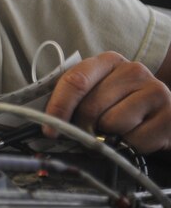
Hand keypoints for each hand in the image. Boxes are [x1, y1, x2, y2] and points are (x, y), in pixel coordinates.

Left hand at [43, 51, 170, 152]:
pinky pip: (135, 141)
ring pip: (112, 124)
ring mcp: (156, 91)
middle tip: (89, 135)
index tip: (49, 130)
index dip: (58, 107)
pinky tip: (138, 138)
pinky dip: (131, 147)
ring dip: (110, 137)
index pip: (75, 81)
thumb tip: (49, 123)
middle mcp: (134, 70)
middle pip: (91, 107)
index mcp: (108, 61)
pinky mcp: (170, 116)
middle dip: (83, 128)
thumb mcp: (99, 94)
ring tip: (118, 133)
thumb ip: (75, 100)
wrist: (164, 117)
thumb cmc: (124, 106)